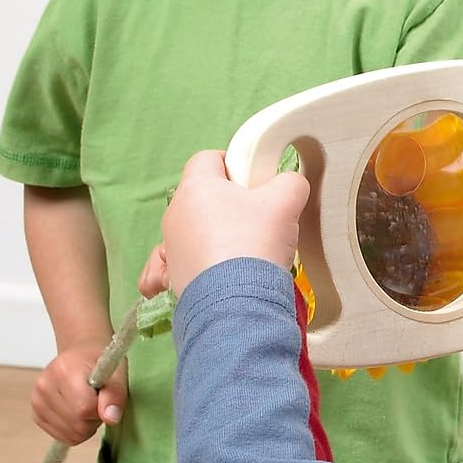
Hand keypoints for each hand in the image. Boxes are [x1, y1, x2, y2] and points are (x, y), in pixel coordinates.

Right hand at [30, 342, 127, 445]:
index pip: (84, 408)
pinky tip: (77, 413)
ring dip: (85, 426)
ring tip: (87, 405)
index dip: (101, 409)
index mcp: (64, 369)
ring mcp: (37, 400)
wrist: (81, 356)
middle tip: (97, 401)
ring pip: (70, 434)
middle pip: (77, 425)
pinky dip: (75, 430)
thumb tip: (110, 418)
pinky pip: (62, 436)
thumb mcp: (117, 373)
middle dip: (94, 419)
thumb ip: (115, 395)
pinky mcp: (36, 413)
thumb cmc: (100, 363)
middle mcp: (44, 385)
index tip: (104, 397)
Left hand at [149, 150, 309, 297]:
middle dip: (228, 203)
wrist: (238, 303)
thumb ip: (290, 182)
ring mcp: (172, 248)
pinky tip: (212, 270)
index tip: (252, 179)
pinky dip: (193, 265)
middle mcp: (176, 215)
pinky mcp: (174, 278)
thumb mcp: (287, 202)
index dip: (233, 163)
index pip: (208, 159)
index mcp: (196, 188)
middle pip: (202, 196)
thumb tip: (290, 183)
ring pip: (193, 230)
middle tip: (258, 217)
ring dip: (215, 235)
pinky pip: (176, 265)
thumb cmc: (254, 245)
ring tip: (245, 250)